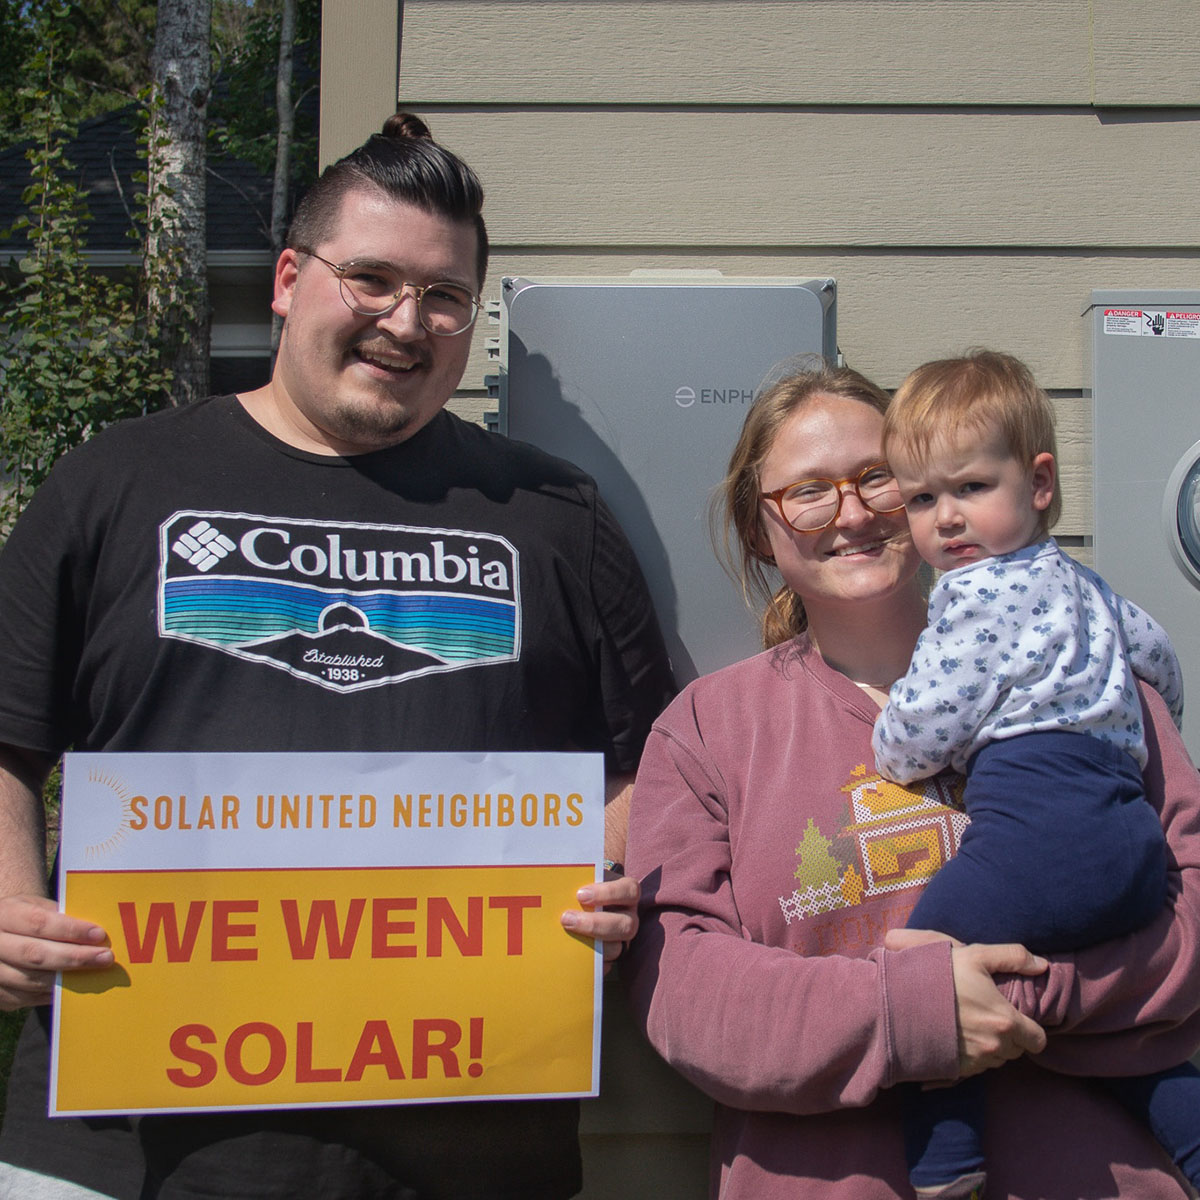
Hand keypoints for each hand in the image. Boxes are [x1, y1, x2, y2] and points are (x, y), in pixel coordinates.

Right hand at [0, 895, 113, 1009]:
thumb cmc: (25, 917)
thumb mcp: (36, 906)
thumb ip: (60, 917)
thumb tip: (95, 934)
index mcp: (3, 915)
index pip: (39, 923)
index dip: (70, 930)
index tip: (99, 935)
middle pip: (35, 954)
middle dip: (74, 957)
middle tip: (105, 958)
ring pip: (30, 980)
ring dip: (66, 979)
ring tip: (94, 974)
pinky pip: (24, 998)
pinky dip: (51, 994)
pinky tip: (73, 987)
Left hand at [560, 873, 638, 975]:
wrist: (574, 907)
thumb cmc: (579, 889)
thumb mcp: (580, 879)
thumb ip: (575, 879)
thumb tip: (555, 871)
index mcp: (626, 893)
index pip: (629, 890)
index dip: (608, 893)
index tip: (580, 894)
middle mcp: (628, 917)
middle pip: (625, 925)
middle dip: (594, 924)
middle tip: (566, 918)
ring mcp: (621, 940)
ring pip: (616, 948)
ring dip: (590, 944)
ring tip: (564, 936)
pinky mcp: (609, 958)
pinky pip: (603, 966)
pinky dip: (587, 962)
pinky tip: (569, 956)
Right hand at [886, 927, 1047, 1076]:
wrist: (899, 1004)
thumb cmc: (939, 976)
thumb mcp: (975, 956)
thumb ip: (1012, 956)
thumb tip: (1042, 964)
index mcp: (1006, 1021)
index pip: (1038, 1040)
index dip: (1031, 1030)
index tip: (1016, 1018)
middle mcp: (995, 1046)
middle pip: (1017, 1050)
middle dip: (1009, 1036)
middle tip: (988, 1015)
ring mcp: (976, 1061)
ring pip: (997, 1060)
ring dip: (990, 1046)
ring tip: (970, 1024)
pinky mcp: (958, 1070)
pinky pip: (977, 1068)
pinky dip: (972, 1055)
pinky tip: (957, 1036)